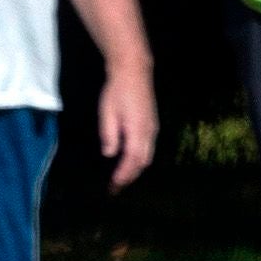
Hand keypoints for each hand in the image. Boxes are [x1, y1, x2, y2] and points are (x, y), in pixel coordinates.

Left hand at [98, 71, 157, 189]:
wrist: (134, 72)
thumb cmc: (117, 91)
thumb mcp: (107, 112)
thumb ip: (109, 135)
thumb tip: (110, 154)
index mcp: (138, 131)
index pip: (132, 160)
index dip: (123, 175)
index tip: (114, 186)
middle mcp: (149, 132)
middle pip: (142, 162)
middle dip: (130, 177)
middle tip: (116, 188)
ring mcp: (153, 129)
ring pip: (147, 156)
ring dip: (135, 169)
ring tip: (121, 179)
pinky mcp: (152, 125)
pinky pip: (148, 148)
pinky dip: (139, 159)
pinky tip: (129, 162)